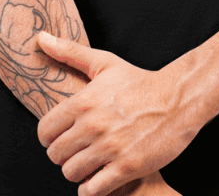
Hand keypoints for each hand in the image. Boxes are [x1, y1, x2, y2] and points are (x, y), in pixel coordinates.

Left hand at [36, 33, 199, 195]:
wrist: (177, 99)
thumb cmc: (138, 81)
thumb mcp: (104, 63)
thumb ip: (69, 52)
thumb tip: (40, 38)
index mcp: (83, 102)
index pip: (44, 132)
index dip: (50, 136)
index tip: (63, 135)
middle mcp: (93, 125)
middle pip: (55, 155)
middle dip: (63, 155)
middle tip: (77, 150)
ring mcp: (110, 148)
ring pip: (71, 173)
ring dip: (77, 172)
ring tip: (89, 163)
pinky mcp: (126, 167)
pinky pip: (92, 190)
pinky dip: (91, 188)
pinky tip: (100, 177)